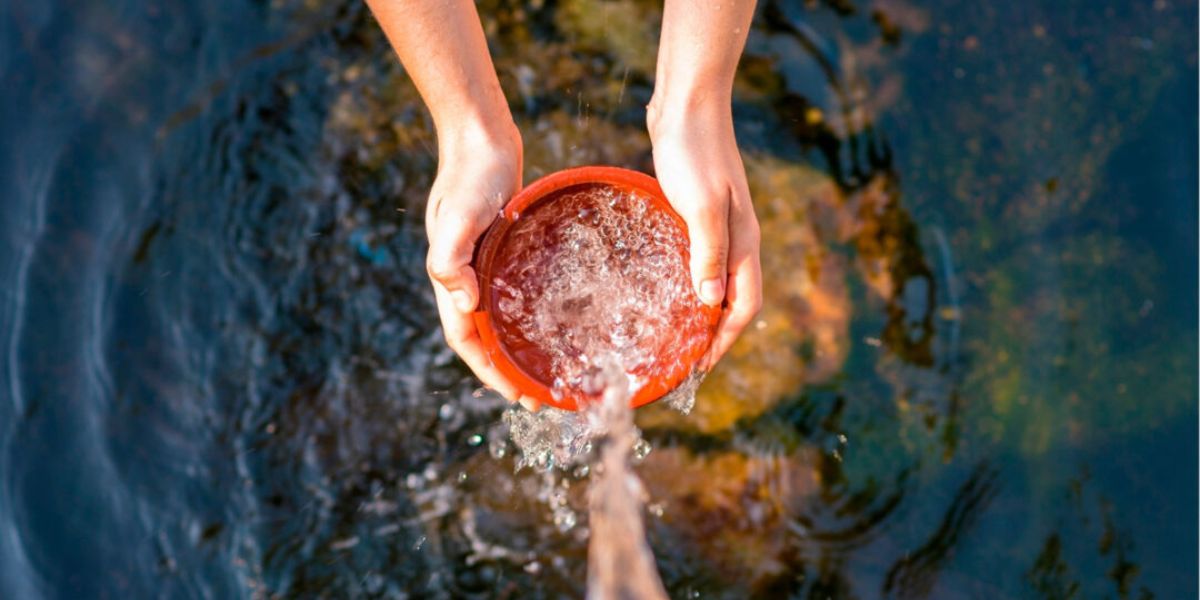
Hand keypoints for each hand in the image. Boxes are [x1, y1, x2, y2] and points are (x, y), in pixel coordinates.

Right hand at [425, 121, 536, 407]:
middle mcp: (466, 277)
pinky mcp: (502, 249)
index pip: (467, 340)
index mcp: (452, 278)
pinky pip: (513, 292)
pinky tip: (553, 320)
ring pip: (499, 318)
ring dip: (518, 347)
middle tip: (542, 397)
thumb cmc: (470, 175)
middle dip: (508, 371)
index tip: (518, 396)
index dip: (490, 372)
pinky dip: (528, 314)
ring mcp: (483, 264)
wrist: (480, 138)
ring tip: (548, 369)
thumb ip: (450, 259)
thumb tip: (464, 304)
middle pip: (484, 337)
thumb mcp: (458, 216)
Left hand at [648, 100, 762, 369]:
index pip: (744, 307)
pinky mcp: (698, 213)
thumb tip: (709, 304)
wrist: (688, 104)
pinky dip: (688, 282)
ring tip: (674, 335)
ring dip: (701, 311)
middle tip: (684, 361)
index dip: (724, 340)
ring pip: (716, 281)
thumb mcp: (700, 205)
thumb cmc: (693, 152)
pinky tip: (664, 287)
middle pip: (733, 300)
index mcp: (743, 242)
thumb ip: (707, 253)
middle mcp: (737, 239)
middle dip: (714, 335)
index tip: (699, 368)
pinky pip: (699, 260)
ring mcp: (719, 226)